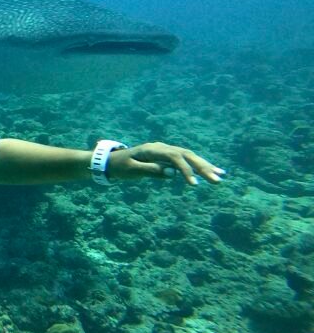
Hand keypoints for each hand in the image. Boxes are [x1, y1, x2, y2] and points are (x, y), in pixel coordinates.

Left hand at [107, 142, 224, 185]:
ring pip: (189, 156)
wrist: (111, 160)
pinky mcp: (168, 156)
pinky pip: (186, 160)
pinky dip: (198, 165)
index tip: (194, 184)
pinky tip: (212, 171)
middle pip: (186, 155)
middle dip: (203, 167)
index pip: (174, 157)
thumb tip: (172, 174)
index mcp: (153, 149)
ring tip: (221, 176)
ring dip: (205, 166)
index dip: (186, 170)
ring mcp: (166, 151)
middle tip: (217, 180)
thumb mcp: (131, 170)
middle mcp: (162, 147)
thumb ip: (150, 171)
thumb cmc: (120, 166)